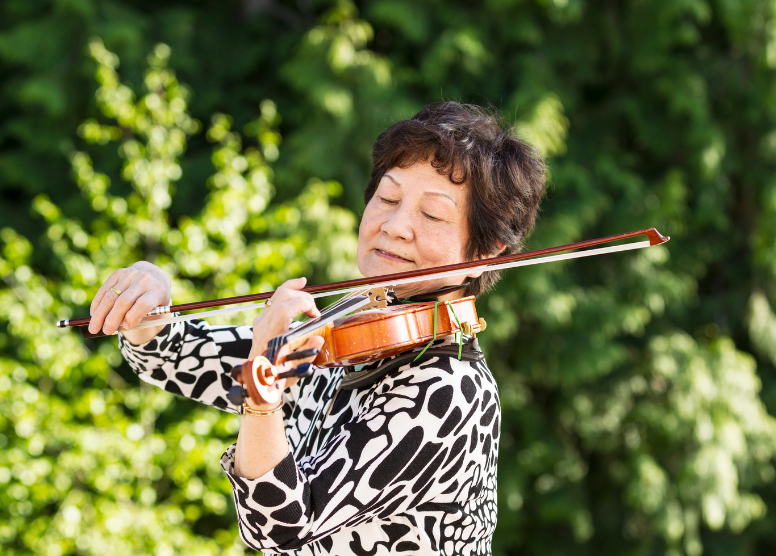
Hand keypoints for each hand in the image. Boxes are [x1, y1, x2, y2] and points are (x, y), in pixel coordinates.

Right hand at [89, 261, 171, 341]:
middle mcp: (144, 280)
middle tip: (106, 331)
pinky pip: (104, 289)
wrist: (154, 276)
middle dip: (113, 318)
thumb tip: (121, 325)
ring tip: (94, 327)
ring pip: (111, 296)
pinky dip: (97, 304)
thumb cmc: (155, 299)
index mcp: (157, 290)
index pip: (144, 303)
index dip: (133, 316)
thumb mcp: (157, 309)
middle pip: (124, 301)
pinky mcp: (119, 273)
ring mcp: (130, 274)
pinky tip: (93, 314)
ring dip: (100, 313)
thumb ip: (142, 318)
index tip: (127, 326)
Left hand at [245, 277, 322, 408]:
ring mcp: (260, 320)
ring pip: (279, 294)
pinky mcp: (261, 319)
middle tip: (315, 313)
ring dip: (297, 292)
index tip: (316, 315)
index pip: (285, 308)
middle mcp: (263, 324)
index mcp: (271, 335)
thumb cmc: (277, 375)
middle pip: (283, 296)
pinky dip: (288, 290)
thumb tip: (319, 337)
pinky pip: (275, 298)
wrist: (257, 380)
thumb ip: (307, 353)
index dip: (303, 304)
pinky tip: (300, 284)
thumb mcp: (295, 369)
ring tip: (311, 298)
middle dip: (304, 298)